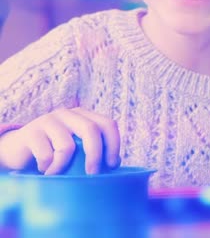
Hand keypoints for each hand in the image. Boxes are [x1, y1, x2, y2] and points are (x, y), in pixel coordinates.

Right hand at [0, 107, 119, 174]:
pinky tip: (45, 171)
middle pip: (91, 130)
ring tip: (58, 174)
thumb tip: (114, 165)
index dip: (113, 144)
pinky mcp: (31, 132)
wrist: (16, 150)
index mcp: (84, 116)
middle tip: (93, 174)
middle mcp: (69, 114)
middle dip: (95, 154)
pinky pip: (47, 155)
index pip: (107, 124)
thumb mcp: (75, 149)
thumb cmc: (53, 152)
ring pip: (68, 145)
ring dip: (64, 167)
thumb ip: (93, 151)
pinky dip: (49, 169)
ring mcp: (49, 120)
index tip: (111, 165)